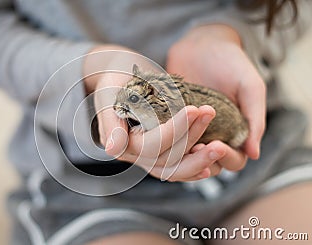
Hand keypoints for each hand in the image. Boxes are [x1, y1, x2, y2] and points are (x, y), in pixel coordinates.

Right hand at [84, 45, 226, 180]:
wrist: (121, 81)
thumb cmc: (114, 84)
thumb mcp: (106, 95)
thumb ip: (109, 122)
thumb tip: (113, 149)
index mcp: (122, 145)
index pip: (152, 144)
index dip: (175, 129)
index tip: (194, 109)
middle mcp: (136, 157)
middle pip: (167, 160)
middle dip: (192, 138)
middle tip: (211, 115)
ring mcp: (149, 159)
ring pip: (176, 168)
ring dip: (201, 157)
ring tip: (221, 144)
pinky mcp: (161, 156)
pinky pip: (180, 168)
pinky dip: (197, 166)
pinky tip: (215, 159)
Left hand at [166, 24, 265, 171]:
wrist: (202, 44)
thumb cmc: (231, 63)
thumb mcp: (249, 87)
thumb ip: (254, 118)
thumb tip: (254, 154)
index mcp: (236, 133)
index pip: (235, 160)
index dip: (227, 158)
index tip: (217, 146)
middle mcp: (212, 136)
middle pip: (208, 164)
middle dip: (202, 159)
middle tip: (195, 145)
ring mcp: (189, 131)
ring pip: (185, 156)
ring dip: (182, 154)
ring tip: (178, 143)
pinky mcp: (170, 122)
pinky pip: (168, 139)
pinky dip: (166, 140)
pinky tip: (162, 134)